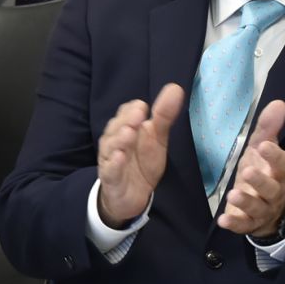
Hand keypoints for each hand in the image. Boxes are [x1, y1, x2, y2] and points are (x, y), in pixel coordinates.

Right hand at [97, 84, 183, 227]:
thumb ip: (163, 115)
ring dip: (119, 139)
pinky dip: (113, 164)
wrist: (131, 196)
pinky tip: (119, 157)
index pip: (124, 114)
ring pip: (110, 148)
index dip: (132, 110)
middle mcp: (114, 142)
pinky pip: (109, 171)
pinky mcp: (111, 180)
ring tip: (129, 132)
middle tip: (138, 114)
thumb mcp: (157, 139)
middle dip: (126, 121)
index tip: (142, 106)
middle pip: (116, 128)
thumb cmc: (142, 162)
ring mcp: (110, 161)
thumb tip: (175, 87)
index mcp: (124, 128)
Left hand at [217, 101, 284, 235]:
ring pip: (258, 207)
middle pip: (272, 188)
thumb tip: (279, 103)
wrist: (267, 209)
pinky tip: (223, 220)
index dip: (275, 156)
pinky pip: (244, 225)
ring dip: (246, 202)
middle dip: (260, 181)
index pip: (282, 164)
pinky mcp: (249, 223)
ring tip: (232, 194)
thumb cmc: (263, 172)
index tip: (265, 146)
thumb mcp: (263, 150)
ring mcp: (262, 209)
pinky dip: (234, 223)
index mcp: (279, 173)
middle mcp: (274, 192)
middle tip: (247, 171)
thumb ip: (268, 128)